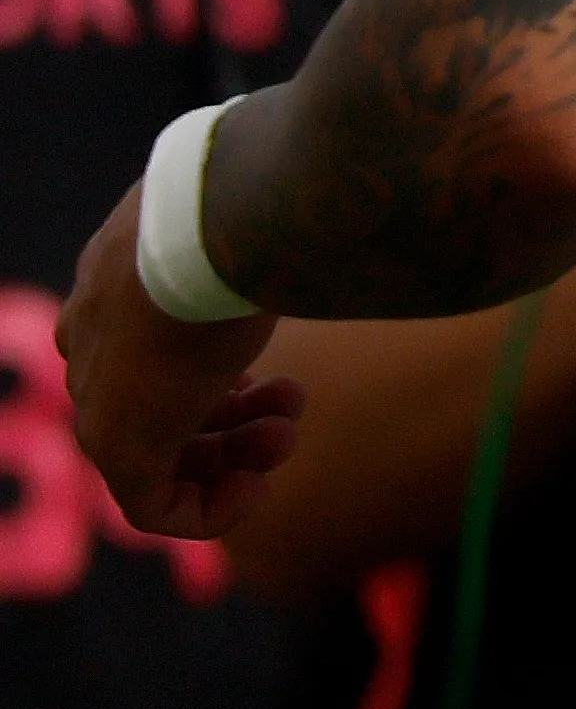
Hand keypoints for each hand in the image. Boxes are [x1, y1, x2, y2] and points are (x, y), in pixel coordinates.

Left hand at [58, 181, 299, 538]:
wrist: (212, 228)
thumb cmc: (249, 206)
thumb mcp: (252, 214)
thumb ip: (268, 225)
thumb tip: (347, 197)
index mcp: (115, 284)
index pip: (151, 349)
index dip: (221, 370)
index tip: (272, 365)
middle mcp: (96, 343)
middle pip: (161, 404)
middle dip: (236, 416)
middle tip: (292, 404)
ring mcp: (102, 397)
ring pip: (160, 456)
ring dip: (236, 457)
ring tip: (286, 433)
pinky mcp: (120, 446)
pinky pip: (155, 507)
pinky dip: (211, 511)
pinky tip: (256, 489)